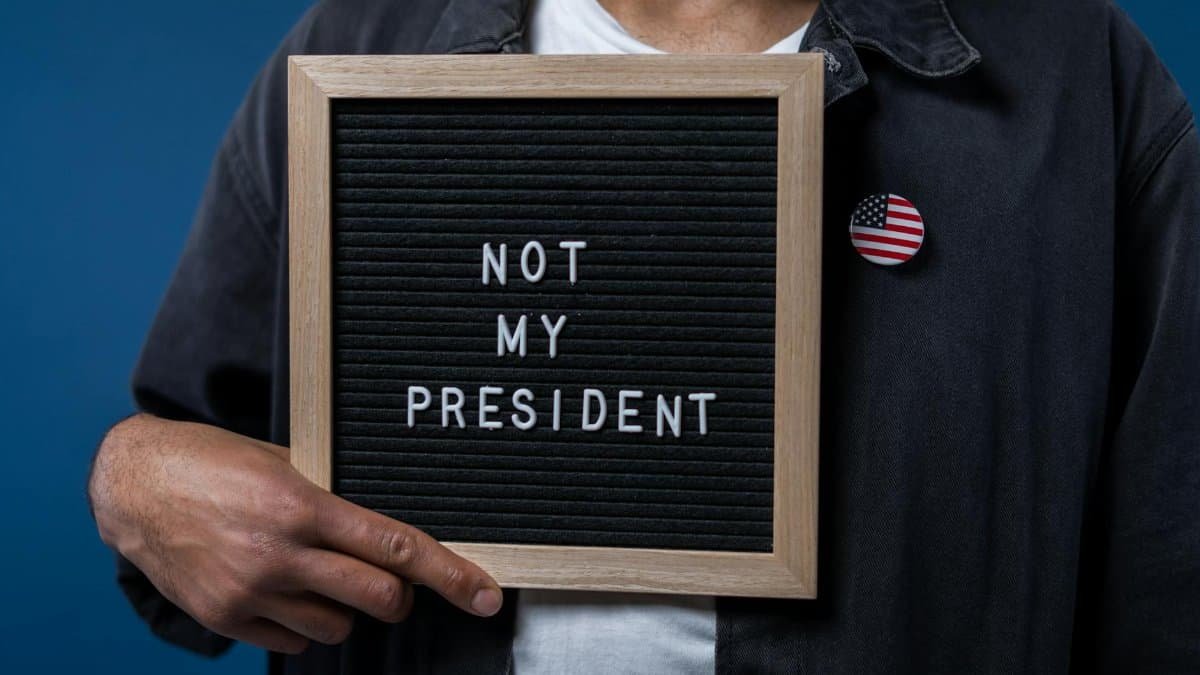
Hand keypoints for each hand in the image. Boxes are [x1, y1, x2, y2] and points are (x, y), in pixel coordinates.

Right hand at [89, 414, 502, 653]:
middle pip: (379, 600)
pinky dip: (303, 624)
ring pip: (338, 628)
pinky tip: (286, 590)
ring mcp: (251, 592)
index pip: (396, 548)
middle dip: (399, 598)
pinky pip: (293, 643)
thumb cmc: (213, 461)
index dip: (450, 575)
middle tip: (391, 583)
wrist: (134, 486)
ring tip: (318, 574)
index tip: (484, 595)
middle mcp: (279, 555)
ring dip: (346, 609)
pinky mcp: (226, 618)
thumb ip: (333, 493)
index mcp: (301, 506)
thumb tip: (389, 523)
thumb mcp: (282, 460)